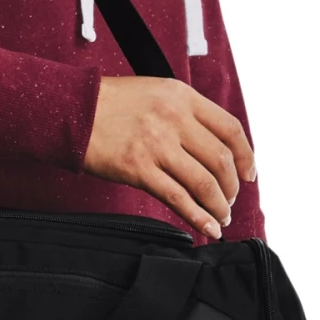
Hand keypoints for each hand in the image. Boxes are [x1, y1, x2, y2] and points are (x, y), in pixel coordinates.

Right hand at [82, 76, 255, 238]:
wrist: (70, 107)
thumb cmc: (107, 101)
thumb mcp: (154, 92)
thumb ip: (183, 112)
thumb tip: (209, 145)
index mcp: (181, 96)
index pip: (230, 129)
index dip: (246, 156)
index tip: (248, 173)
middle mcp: (174, 119)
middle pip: (221, 160)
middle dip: (231, 187)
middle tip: (229, 200)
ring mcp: (157, 144)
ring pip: (205, 183)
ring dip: (218, 206)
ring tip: (220, 217)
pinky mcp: (138, 168)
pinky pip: (177, 198)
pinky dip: (198, 216)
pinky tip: (207, 227)